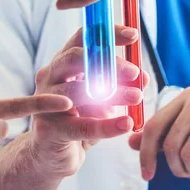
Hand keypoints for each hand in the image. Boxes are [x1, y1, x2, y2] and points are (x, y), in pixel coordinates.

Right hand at [29, 25, 148, 177]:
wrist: (55, 156)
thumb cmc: (80, 121)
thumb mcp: (104, 100)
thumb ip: (121, 86)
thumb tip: (143, 77)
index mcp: (63, 63)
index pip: (83, 38)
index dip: (107, 33)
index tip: (133, 35)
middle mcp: (50, 76)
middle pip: (76, 58)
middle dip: (109, 62)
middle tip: (135, 72)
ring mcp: (45, 101)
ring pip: (77, 91)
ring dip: (112, 93)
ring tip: (136, 97)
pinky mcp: (47, 129)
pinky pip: (81, 126)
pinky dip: (106, 125)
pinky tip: (125, 124)